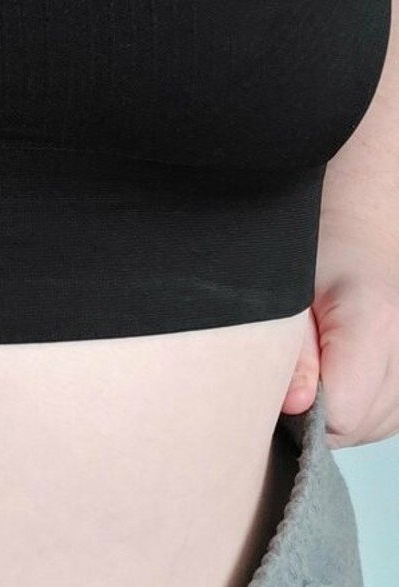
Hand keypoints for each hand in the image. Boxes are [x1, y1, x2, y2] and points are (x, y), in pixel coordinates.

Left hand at [281, 231, 398, 450]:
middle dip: (314, 410)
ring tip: (318, 362)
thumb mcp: (289, 292)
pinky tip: (338, 375)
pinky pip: (379, 421)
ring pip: (367, 429)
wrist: (359, 236)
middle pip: (355, 426)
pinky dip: (354, 409)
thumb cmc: (319, 254)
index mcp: (372, 325)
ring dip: (335, 412)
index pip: (341, 412)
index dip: (302, 406)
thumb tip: (295, 407)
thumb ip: (293, 352)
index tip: (284, 377)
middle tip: (297, 363)